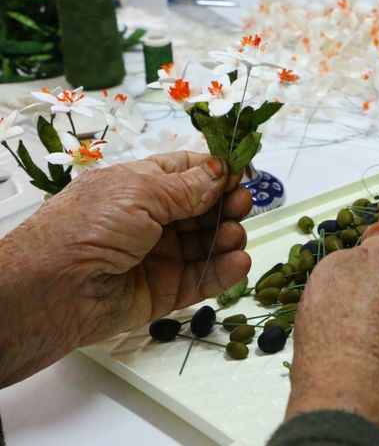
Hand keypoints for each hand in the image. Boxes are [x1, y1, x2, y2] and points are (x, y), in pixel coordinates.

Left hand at [0, 152, 250, 385]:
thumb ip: (187, 187)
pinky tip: (239, 260)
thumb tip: (221, 171)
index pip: (187, 172)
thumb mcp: (139, 193)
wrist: (51, 291)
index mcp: (140, 186)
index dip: (217, 171)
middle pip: (205, 207)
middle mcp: (152, 219)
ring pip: (209, 243)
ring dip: (228, 236)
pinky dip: (225, 270)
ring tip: (233, 236)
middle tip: (241, 204)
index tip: (243, 172)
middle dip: (228, 203)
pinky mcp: (167, 291)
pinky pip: (204, 278)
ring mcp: (161, 256)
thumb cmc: (86, 229)